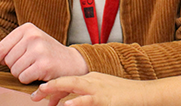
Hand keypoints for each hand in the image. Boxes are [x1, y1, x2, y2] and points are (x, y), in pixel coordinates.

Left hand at [0, 22, 88, 83]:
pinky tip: (39, 73)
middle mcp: (32, 36)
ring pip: (14, 70)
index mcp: (27, 28)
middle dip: (15, 67)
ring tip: (35, 68)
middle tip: (29, 65)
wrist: (73, 61)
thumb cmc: (49, 53)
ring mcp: (38, 49)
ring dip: (22, 74)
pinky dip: (29, 80)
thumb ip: (13, 47)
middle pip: (8, 61)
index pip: (1, 48)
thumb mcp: (32, 42)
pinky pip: (23, 77)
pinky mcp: (43, 64)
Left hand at [31, 73, 146, 105]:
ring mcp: (99, 88)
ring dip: (56, 88)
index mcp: (91, 79)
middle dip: (48, 87)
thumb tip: (69, 104)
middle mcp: (93, 80)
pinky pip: (88, 99)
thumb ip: (87, 97)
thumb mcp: (104, 94)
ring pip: (74, 85)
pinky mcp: (106, 98)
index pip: (67, 81)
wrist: (147, 94)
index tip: (40, 97)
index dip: (52, 89)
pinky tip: (67, 105)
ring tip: (42, 93)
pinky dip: (77, 102)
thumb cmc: (126, 96)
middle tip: (33, 95)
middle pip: (66, 80)